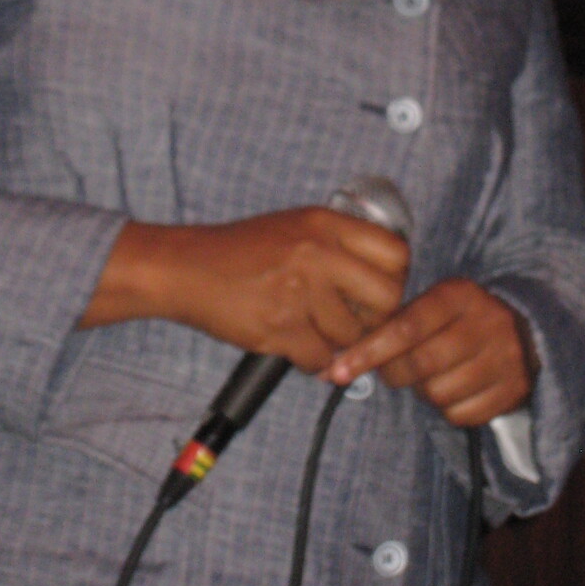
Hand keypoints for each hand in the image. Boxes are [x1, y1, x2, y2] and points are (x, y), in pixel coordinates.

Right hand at [81, 208, 408, 373]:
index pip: (397, 253)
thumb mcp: (295, 225)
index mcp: (325, 223)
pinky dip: (313, 361)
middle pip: (387, 299)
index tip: (380, 290)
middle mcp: (317, 253)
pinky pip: (321, 358)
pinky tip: (298, 346)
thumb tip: (386, 273)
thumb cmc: (241, 249)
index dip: (395, 278)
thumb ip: (338, 241)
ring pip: (353, 335)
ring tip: (316, 331)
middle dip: (377, 318)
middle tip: (357, 321)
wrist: (187, 267)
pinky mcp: (280, 327)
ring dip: (340, 343)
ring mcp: (299, 291)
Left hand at [325, 278, 537, 426]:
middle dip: (395, 373)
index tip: (338, 370)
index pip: (406, 326)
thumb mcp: (436, 298)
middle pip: (421, 364)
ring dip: (424, 390)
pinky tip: (455, 388)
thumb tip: (343, 353)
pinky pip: (460, 415)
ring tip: (432, 374)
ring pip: (438, 394)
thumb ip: (398, 316)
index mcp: (458, 295)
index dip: (369, 350)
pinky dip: (448, 408)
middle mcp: (484, 324)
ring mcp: (503, 360)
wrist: (529, 327)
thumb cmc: (462, 314)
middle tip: (391, 370)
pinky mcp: (513, 391)